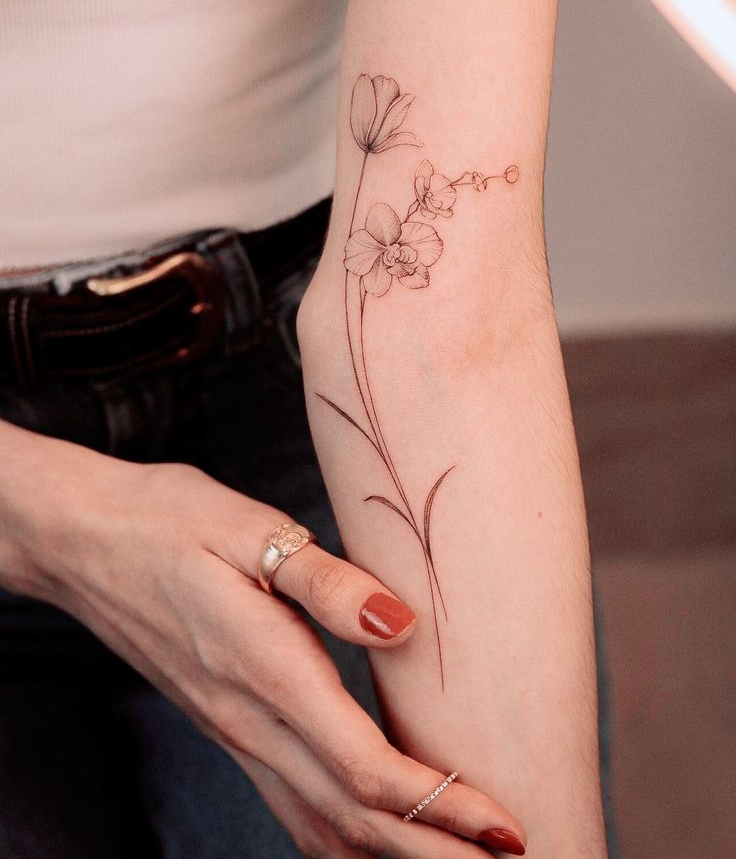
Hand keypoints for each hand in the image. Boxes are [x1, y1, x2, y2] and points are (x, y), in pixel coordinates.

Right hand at [1, 424, 526, 857]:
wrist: (86, 541)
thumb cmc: (168, 522)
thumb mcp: (247, 528)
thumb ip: (324, 582)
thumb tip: (402, 624)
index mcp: (262, 666)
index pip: (362, 766)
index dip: (438, 805)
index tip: (501, 823)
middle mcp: (247, 716)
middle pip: (348, 817)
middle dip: (432, 851)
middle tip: (511, 858)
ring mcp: (232, 729)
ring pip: (317, 823)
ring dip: (389, 852)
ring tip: (454, 858)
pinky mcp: (225, 723)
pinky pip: (289, 802)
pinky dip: (340, 834)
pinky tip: (371, 833)